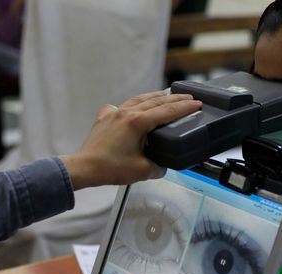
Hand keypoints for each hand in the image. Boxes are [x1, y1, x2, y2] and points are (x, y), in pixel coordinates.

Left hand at [60, 91, 201, 188]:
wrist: (84, 168)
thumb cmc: (110, 168)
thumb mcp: (142, 171)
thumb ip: (158, 167)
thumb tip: (163, 166)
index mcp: (138, 123)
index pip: (167, 111)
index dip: (184, 107)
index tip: (196, 103)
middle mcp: (126, 113)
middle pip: (155, 101)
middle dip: (174, 98)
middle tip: (187, 96)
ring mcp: (114, 113)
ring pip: (138, 99)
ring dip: (154, 97)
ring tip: (165, 95)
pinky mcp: (104, 119)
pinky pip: (120, 107)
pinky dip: (130, 105)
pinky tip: (130, 108)